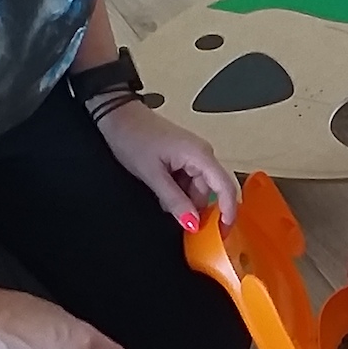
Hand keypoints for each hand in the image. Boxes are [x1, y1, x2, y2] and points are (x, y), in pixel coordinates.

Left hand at [95, 101, 239, 228]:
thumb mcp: (152, 174)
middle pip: (210, 191)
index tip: (222, 234)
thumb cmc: (134, 139)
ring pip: (199, 188)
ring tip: (159, 194)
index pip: (225, 187)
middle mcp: (204, 154)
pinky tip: (162, 187)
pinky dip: (179, 190)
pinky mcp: (186, 156)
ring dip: (183, 199)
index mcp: (200, 155)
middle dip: (194, 207)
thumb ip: (174, 200)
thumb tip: (193, 224)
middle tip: (170, 212)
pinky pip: (190, 181)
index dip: (228, 212)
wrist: (118, 114)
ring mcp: (196, 155)